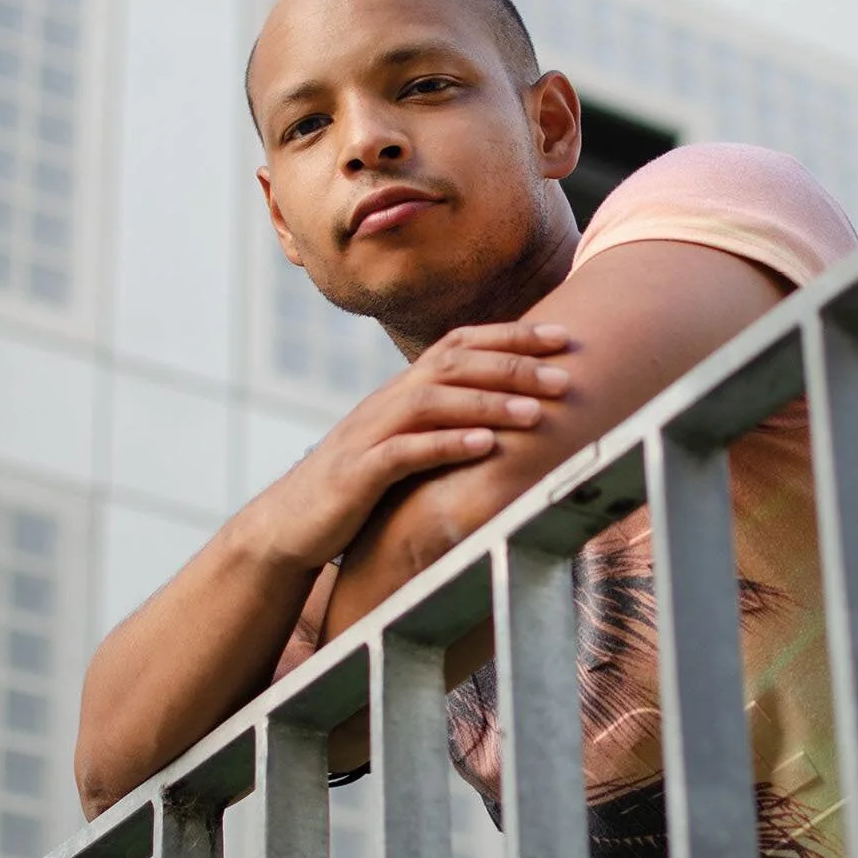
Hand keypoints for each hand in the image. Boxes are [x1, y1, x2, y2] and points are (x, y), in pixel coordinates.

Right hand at [245, 322, 570, 571]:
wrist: (291, 521)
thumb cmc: (363, 483)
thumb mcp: (409, 441)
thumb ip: (448, 418)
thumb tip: (512, 407)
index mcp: (404, 389)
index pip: (461, 344)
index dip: (512, 336)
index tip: (563, 338)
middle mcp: (388, 400)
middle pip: (454, 365)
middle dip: (513, 367)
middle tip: (565, 377)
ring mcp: (370, 434)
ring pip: (433, 402)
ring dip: (488, 404)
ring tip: (536, 413)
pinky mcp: (357, 474)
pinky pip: (404, 452)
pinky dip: (446, 445)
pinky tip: (484, 447)